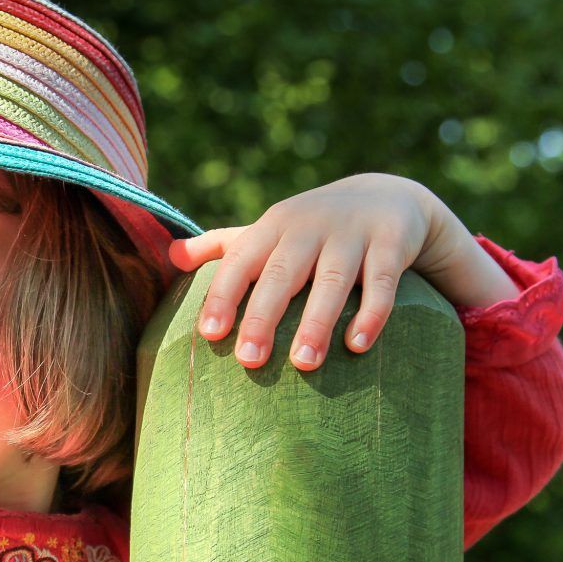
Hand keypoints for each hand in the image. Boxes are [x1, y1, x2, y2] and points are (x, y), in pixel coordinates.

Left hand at [168, 172, 443, 370]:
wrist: (386, 196)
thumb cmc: (312, 228)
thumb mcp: (269, 231)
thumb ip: (222, 246)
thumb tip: (170, 255)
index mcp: (273, 227)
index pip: (241, 261)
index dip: (224, 295)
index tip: (208, 333)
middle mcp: (309, 227)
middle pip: (281, 274)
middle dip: (263, 316)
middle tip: (248, 360)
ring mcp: (352, 234)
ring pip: (331, 280)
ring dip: (317, 322)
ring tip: (303, 364)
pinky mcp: (392, 244)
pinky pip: (381, 282)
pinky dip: (371, 313)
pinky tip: (357, 345)